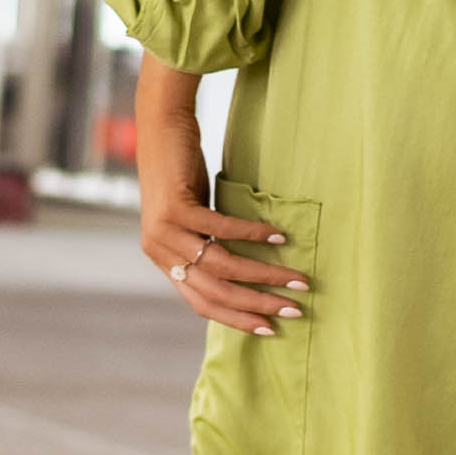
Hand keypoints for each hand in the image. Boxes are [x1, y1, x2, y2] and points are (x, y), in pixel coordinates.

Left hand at [135, 58, 308, 338]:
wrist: (161, 127)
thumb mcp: (191, 218)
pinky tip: (278, 236)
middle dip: (258, 303)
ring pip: (220, 265)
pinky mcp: (174, 206)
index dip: (237, 318)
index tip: (270, 328)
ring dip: (263, 273)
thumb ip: (207, 245)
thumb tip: (243, 275)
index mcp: (163, 260)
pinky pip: (220, 228)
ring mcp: (164, 229)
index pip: (202, 303)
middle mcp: (159, 250)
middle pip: (214, 291)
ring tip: (296, 277)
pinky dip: (253, 235)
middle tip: (294, 309)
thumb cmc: (182, 172)